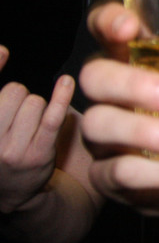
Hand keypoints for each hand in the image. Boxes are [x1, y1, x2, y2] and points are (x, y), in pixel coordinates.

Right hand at [0, 46, 75, 213]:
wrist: (8, 192)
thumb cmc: (0, 146)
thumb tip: (4, 50)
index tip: (5, 50)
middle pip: (14, 92)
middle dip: (21, 97)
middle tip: (20, 117)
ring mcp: (10, 149)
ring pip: (34, 102)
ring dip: (38, 108)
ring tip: (30, 127)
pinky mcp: (36, 154)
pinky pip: (51, 117)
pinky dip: (60, 97)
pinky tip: (67, 82)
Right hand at [78, 3, 158, 204]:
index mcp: (135, 57)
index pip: (104, 27)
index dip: (109, 21)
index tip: (131, 27)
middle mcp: (110, 93)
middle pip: (95, 76)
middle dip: (133, 84)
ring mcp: (104, 134)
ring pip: (99, 124)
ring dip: (144, 132)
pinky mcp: (108, 175)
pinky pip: (120, 174)